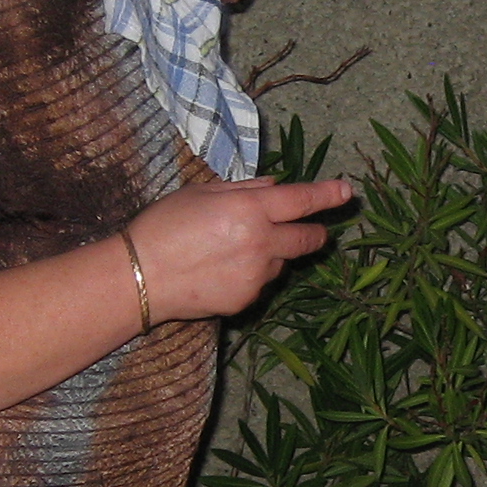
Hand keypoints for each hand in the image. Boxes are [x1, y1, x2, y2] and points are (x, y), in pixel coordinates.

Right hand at [129, 176, 349, 319]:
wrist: (139, 277)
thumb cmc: (163, 226)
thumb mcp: (200, 193)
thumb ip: (244, 189)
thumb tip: (277, 187)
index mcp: (249, 209)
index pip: (302, 201)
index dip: (327, 195)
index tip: (346, 192)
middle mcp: (261, 243)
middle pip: (307, 239)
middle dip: (315, 233)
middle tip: (313, 229)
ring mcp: (256, 275)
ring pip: (282, 263)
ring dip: (273, 255)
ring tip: (231, 251)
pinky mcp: (246, 300)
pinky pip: (260, 283)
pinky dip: (251, 275)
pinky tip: (220, 271)